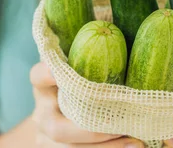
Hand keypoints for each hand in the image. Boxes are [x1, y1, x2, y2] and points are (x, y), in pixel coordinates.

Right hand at [30, 62, 144, 147]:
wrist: (60, 119)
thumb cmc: (83, 87)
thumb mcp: (81, 72)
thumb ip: (91, 61)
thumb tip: (122, 35)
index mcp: (44, 86)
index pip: (37, 77)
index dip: (45, 75)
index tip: (57, 71)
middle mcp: (42, 112)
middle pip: (56, 127)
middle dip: (91, 131)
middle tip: (121, 125)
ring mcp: (46, 137)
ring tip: (135, 142)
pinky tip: (129, 147)